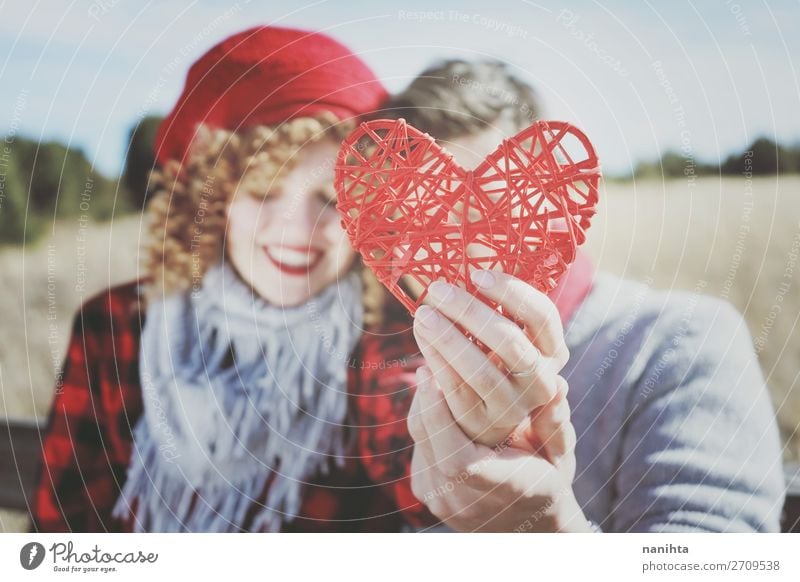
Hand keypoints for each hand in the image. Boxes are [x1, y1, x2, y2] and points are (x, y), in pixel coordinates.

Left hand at [407, 366, 589, 531]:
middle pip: (428, 442)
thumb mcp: (561, 455)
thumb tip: (558, 384)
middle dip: (427, 398)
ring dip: (424, 404)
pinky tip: (433, 396)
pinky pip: (418, 448)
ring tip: (432, 371)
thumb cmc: (548, 484)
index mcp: (501, 491)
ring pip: (419, 441)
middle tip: (431, 360)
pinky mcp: (425, 492)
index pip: (457, 460)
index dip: (440, 416)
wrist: (525, 529)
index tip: (437, 375)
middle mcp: (463, 501)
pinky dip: (425, 419)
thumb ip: (555, 423)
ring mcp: (440, 501)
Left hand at [412, 269, 569, 447]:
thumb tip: (471, 247)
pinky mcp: (483, 422)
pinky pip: (456, 388)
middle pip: (509, 341)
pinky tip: (421, 337)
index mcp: (551, 350)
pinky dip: (436, 361)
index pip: (542, 316)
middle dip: (471, 312)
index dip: (511, 292)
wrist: (481, 414)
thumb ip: (492, 298)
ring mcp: (513, 405)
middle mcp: (540, 379)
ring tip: (422, 313)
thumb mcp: (499, 331)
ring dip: (448, 338)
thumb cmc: (489, 356)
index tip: (476, 274)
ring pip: (480, 370)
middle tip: (438, 289)